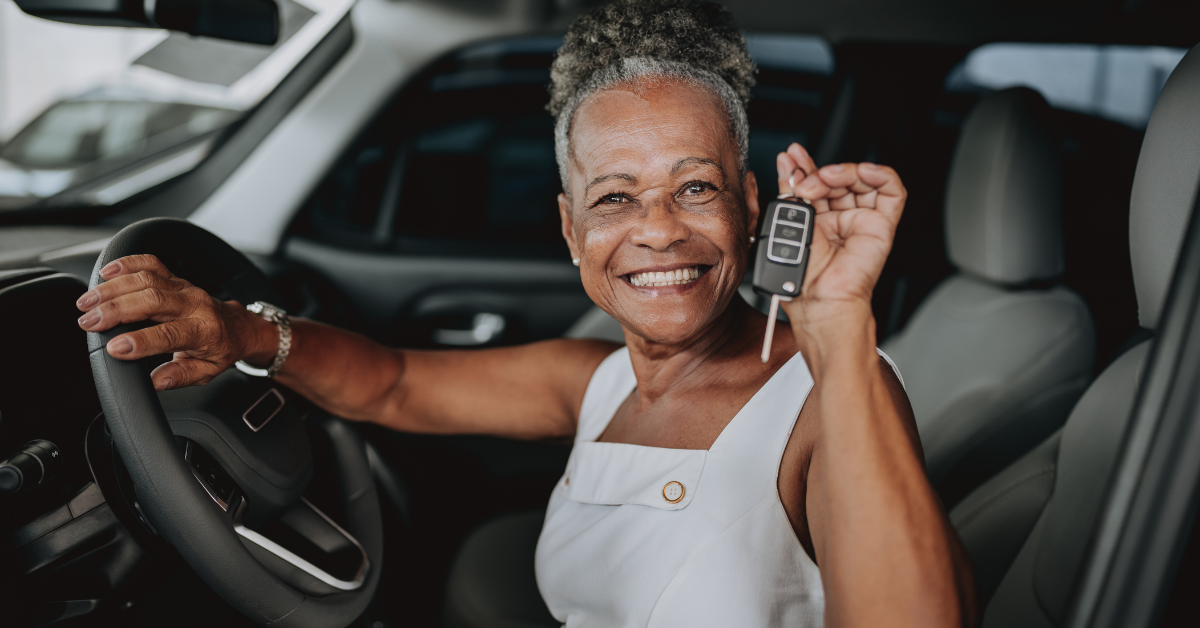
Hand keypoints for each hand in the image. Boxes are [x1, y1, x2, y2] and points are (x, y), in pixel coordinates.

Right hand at [75, 254, 274, 389]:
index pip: (169, 335)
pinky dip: (127, 263)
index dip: (140, 341)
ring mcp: (183, 287)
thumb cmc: (220, 349)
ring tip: (86, 302)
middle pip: (152, 300)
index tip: (113, 348)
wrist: (236, 326)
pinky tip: (105, 272)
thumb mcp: (207, 371)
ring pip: (147, 279)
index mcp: (204, 331)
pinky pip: (151, 262)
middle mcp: (194, 304)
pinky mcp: (174, 277)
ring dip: (113, 288)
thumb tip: (156, 381)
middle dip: (117, 310)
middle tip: (88, 321)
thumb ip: (181, 376)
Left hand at [773, 143, 905, 328]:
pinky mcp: (883, 224)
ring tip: (824, 180)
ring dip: (843, 172)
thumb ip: (791, 191)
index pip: (817, 183)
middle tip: (803, 179)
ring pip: (862, 179)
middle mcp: (841, 219)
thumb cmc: (801, 273)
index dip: (805, 167)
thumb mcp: (790, 221)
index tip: (790, 157)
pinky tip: (862, 172)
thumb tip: (788, 164)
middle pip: (838, 179)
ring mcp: (862, 220)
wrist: (818, 297)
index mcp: (818, 220)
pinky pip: (892, 191)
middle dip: (818, 172)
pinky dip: (880, 174)